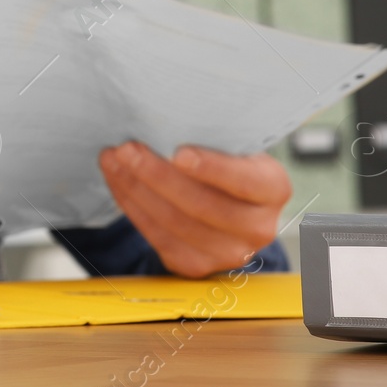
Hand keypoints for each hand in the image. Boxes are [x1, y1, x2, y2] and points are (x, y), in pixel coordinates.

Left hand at [98, 141, 290, 278]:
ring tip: (114, 161)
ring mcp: (229, 253)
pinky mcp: (197, 265)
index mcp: (273, 189)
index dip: (211, 168)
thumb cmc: (225, 163)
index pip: (245, 180)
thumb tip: (164, 120)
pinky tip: (118, 183)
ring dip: (136, 189)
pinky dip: (132, 207)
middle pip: (202, 204)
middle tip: (126, 149)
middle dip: (156, 174)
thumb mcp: (233, 147)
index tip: (179, 152)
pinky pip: (158, 238)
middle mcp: (258, 227)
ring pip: (175, 223)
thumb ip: (212, 139)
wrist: (225, 202)